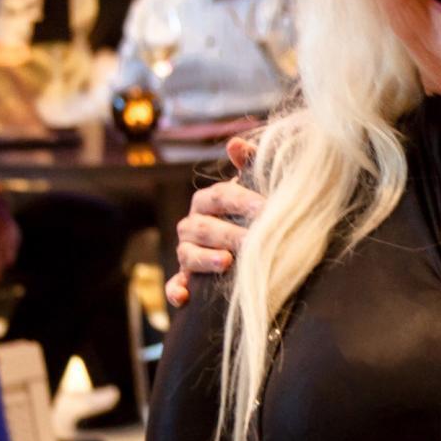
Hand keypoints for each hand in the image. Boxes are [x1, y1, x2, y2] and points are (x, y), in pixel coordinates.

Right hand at [165, 136, 260, 306]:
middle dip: (229, 233)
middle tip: (254, 241)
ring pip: (188, 253)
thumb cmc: (250, 212)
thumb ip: (249, 163)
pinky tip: (185, 297)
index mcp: (208, 201)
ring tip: (227, 262)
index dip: (242, 201)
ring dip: (205, 259)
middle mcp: (192, 224)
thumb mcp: (252, 187)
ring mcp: (186, 251)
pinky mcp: (185, 277)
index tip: (266, 209)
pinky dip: (176, 290)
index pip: (220, 196)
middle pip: (204, 226)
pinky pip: (175, 284)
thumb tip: (235, 143)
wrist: (245, 244)